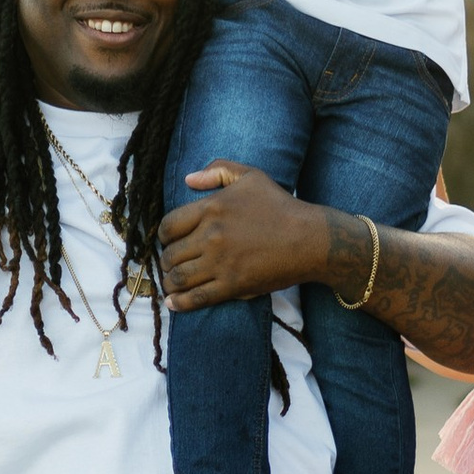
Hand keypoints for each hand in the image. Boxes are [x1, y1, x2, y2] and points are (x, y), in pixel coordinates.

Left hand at [158, 164, 326, 310]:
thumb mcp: (251, 176)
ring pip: (179, 278)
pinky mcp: (233, 285)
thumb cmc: (281, 206)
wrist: (310, 239)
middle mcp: (211, 236)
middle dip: (166, 261)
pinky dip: (181, 303)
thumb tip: (188, 179)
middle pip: (170, 254)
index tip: (169, 240)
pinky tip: (174, 303)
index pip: (168, 225)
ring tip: (172, 283)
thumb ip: (218, 170)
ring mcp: (221, 263)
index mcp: (211, 208)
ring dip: (170, 282)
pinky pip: (197, 297)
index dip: (163, 235)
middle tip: (172, 263)